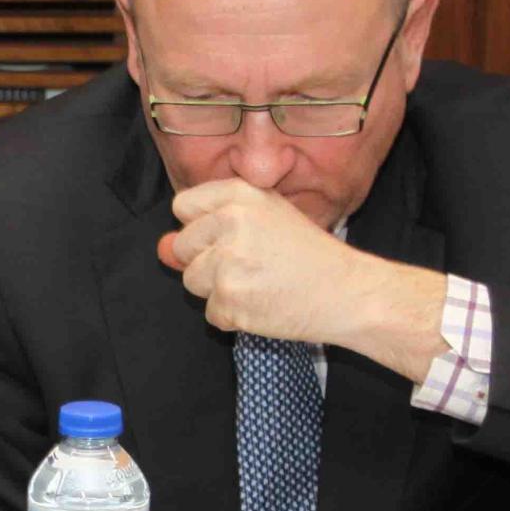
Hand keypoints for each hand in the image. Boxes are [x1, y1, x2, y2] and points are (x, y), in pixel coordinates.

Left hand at [155, 179, 373, 345]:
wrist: (347, 292)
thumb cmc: (309, 254)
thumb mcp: (265, 219)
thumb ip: (209, 227)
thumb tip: (162, 249)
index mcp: (238, 194)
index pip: (183, 206)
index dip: (202, 226)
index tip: (230, 237)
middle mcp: (229, 222)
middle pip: (182, 246)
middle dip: (206, 260)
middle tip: (252, 264)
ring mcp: (227, 263)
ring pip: (192, 281)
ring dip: (219, 290)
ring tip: (259, 284)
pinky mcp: (230, 300)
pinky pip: (211, 313)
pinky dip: (233, 316)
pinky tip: (264, 304)